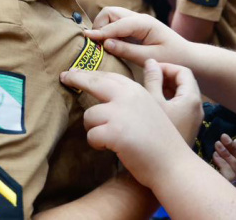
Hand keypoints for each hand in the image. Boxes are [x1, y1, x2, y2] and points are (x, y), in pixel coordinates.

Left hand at [60, 59, 201, 187]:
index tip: (75, 72)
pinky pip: (91, 136)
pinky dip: (97, 144)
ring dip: (93, 128)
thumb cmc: (160, 140)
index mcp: (136, 90)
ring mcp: (119, 113)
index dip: (89, 73)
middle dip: (76, 79)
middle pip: (93, 82)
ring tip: (108, 138)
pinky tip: (109, 148)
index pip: (107, 76)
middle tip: (64, 77)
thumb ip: (130, 97)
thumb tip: (108, 86)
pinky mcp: (113, 132)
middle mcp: (127, 96)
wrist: (171, 163)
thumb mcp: (150, 109)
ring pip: (89, 116)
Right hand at [87, 7, 192, 66]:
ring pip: (111, 16)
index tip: (86, 39)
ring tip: (98, 45)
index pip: (116, 24)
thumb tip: (105, 44)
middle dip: (99, 25)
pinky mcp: (135, 28)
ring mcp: (137, 22)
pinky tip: (106, 45)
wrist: (188, 57)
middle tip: (94, 44)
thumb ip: (127, 51)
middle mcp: (139, 18)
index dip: (101, 32)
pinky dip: (108, 31)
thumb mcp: (150, 57)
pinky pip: (116, 25)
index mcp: (145, 23)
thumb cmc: (173, 57)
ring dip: (102, 27)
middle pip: (110, 12)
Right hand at [144, 59, 203, 141]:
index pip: (183, 71)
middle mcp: (196, 107)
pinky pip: (180, 107)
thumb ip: (152, 79)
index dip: (166, 66)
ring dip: (165, 89)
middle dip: (165, 77)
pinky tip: (152, 106)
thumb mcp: (152, 102)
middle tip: (147, 78)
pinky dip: (168, 101)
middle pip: (183, 82)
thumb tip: (151, 62)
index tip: (150, 69)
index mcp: (191, 98)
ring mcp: (193, 118)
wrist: (167, 167)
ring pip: (180, 95)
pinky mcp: (187, 127)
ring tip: (147, 90)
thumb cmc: (157, 133)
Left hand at [213, 134, 235, 184]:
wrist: (216, 179)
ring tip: (217, 143)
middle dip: (232, 146)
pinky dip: (221, 161)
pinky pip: (227, 171)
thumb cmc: (225, 159)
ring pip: (234, 163)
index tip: (235, 141)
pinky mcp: (229, 181)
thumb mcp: (233, 150)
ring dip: (225, 152)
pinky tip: (215, 155)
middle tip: (223, 137)